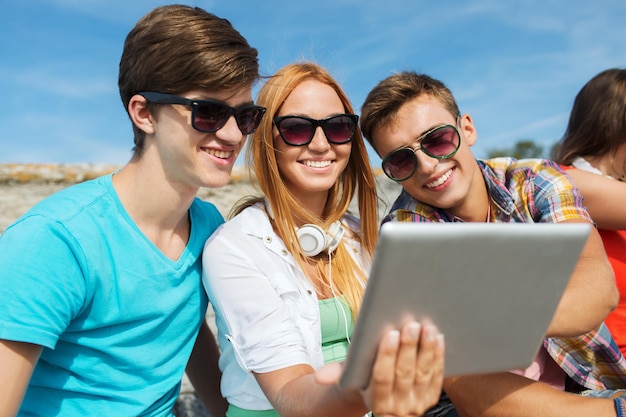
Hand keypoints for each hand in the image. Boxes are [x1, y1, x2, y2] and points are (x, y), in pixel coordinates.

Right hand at [314, 321, 444, 416]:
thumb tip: (319, 376)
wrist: (387, 407)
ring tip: (427, 327)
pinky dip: (438, 357)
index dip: (386, 355)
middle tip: (411, 324)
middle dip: (409, 348)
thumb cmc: (365, 384)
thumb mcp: (352, 383)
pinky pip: (437, 377)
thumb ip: (338, 375)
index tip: (390, 333)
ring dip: (426, 350)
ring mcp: (417, 403)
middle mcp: (398, 406)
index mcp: (377, 401)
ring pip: (423, 374)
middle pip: (404, 374)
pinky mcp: (431, 398)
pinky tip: (438, 338)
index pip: (382, 377)